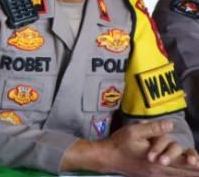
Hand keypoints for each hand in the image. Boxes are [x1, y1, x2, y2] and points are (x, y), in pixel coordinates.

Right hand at [70, 120, 198, 176]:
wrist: (106, 157)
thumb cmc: (119, 143)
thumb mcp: (134, 131)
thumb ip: (153, 128)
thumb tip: (171, 125)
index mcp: (155, 159)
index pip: (179, 161)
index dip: (191, 161)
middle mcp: (157, 169)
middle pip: (181, 171)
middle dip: (194, 171)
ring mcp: (153, 174)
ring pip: (176, 176)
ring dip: (188, 175)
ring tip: (198, 173)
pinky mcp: (149, 175)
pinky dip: (177, 176)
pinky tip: (182, 175)